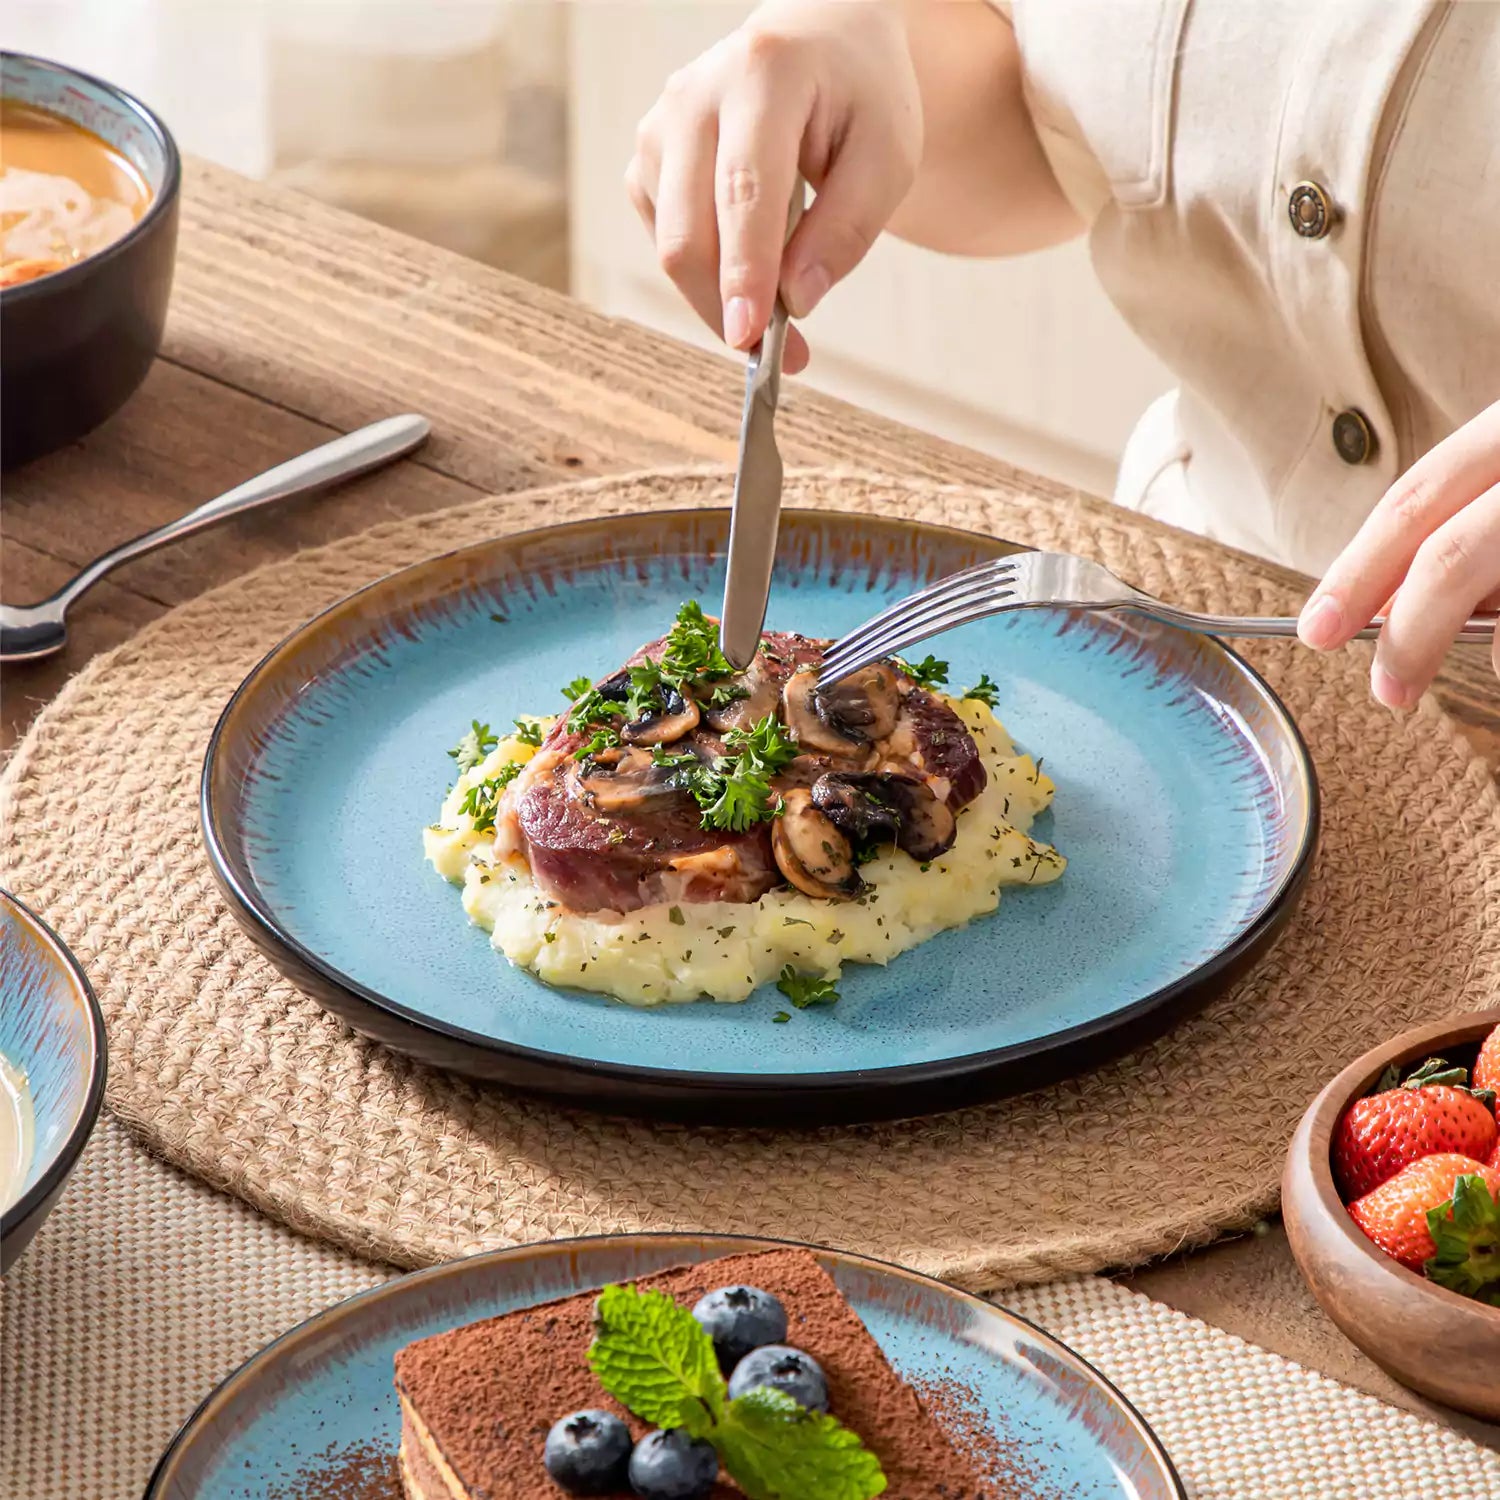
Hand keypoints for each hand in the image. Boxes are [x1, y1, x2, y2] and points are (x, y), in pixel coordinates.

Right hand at [625, 0, 922, 372]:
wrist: (817, 40)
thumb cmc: (859, 96)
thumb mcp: (888, 155)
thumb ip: (845, 228)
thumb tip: (795, 301)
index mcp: (764, 75)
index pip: (744, 191)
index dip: (744, 271)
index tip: (750, 337)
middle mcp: (695, 95)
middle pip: (688, 231)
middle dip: (727, 306)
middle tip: (781, 354)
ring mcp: (661, 126)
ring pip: (670, 245)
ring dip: (719, 296)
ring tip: (777, 308)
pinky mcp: (648, 158)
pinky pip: (665, 241)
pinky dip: (705, 273)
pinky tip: (748, 264)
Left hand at [1298, 399, 1499, 705]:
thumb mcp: (1497, 490)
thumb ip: (1452, 535)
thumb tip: (1383, 612)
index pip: (1414, 499)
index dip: (1358, 571)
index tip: (1316, 629)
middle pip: (1452, 552)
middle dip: (1408, 631)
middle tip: (1387, 690)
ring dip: (1497, 642)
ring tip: (1497, 661)